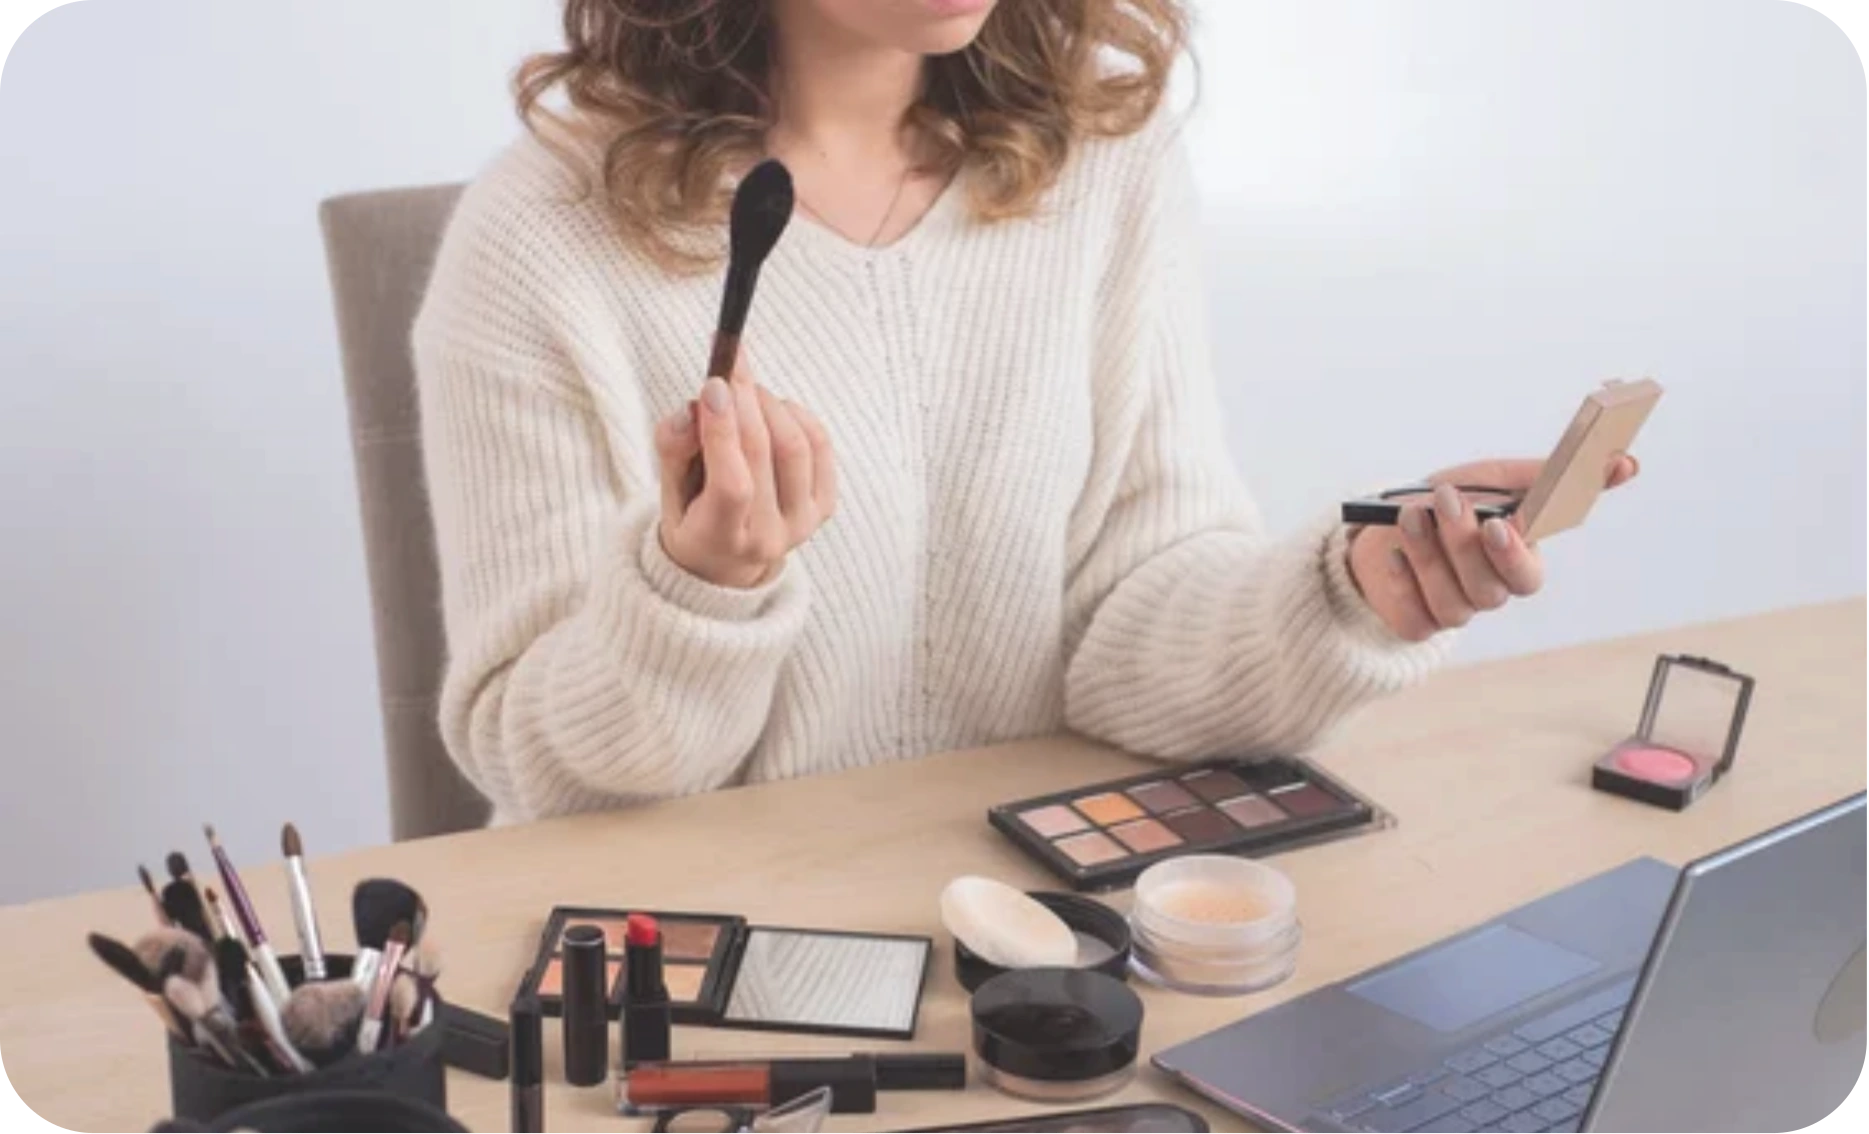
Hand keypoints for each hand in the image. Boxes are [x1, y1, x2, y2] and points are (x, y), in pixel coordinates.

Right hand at [653, 364, 836, 588]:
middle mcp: (767, 538)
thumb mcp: (668, 493)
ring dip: (770, 405)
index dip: (723, 432)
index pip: (731, 485)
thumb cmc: (692, 519)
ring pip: (796, 447)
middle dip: (744, 401)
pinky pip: (820, 448)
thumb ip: (673, 450)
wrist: (728, 562)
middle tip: (730, 369)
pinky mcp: (822, 508)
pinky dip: (799, 417)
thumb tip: (693, 409)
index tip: (713, 386)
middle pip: (763, 455)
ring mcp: (801, 525)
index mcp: (719, 540)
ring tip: (747, 392)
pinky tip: (776, 408)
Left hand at [1347, 454, 1638, 641]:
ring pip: (1452, 603)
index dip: (1514, 555)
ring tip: (1409, 515)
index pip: (1528, 575)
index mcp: (1515, 560)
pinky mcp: (1419, 624)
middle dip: (1463, 543)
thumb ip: (1545, 476)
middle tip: (1445, 498)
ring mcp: (1455, 611)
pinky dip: (1402, 584)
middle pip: (1489, 588)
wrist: (1382, 525)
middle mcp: (1489, 591)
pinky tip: (1394, 556)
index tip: (1498, 524)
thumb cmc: (1446, 503)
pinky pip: (1416, 619)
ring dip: (1428, 555)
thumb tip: (1624, 464)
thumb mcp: (1492, 480)